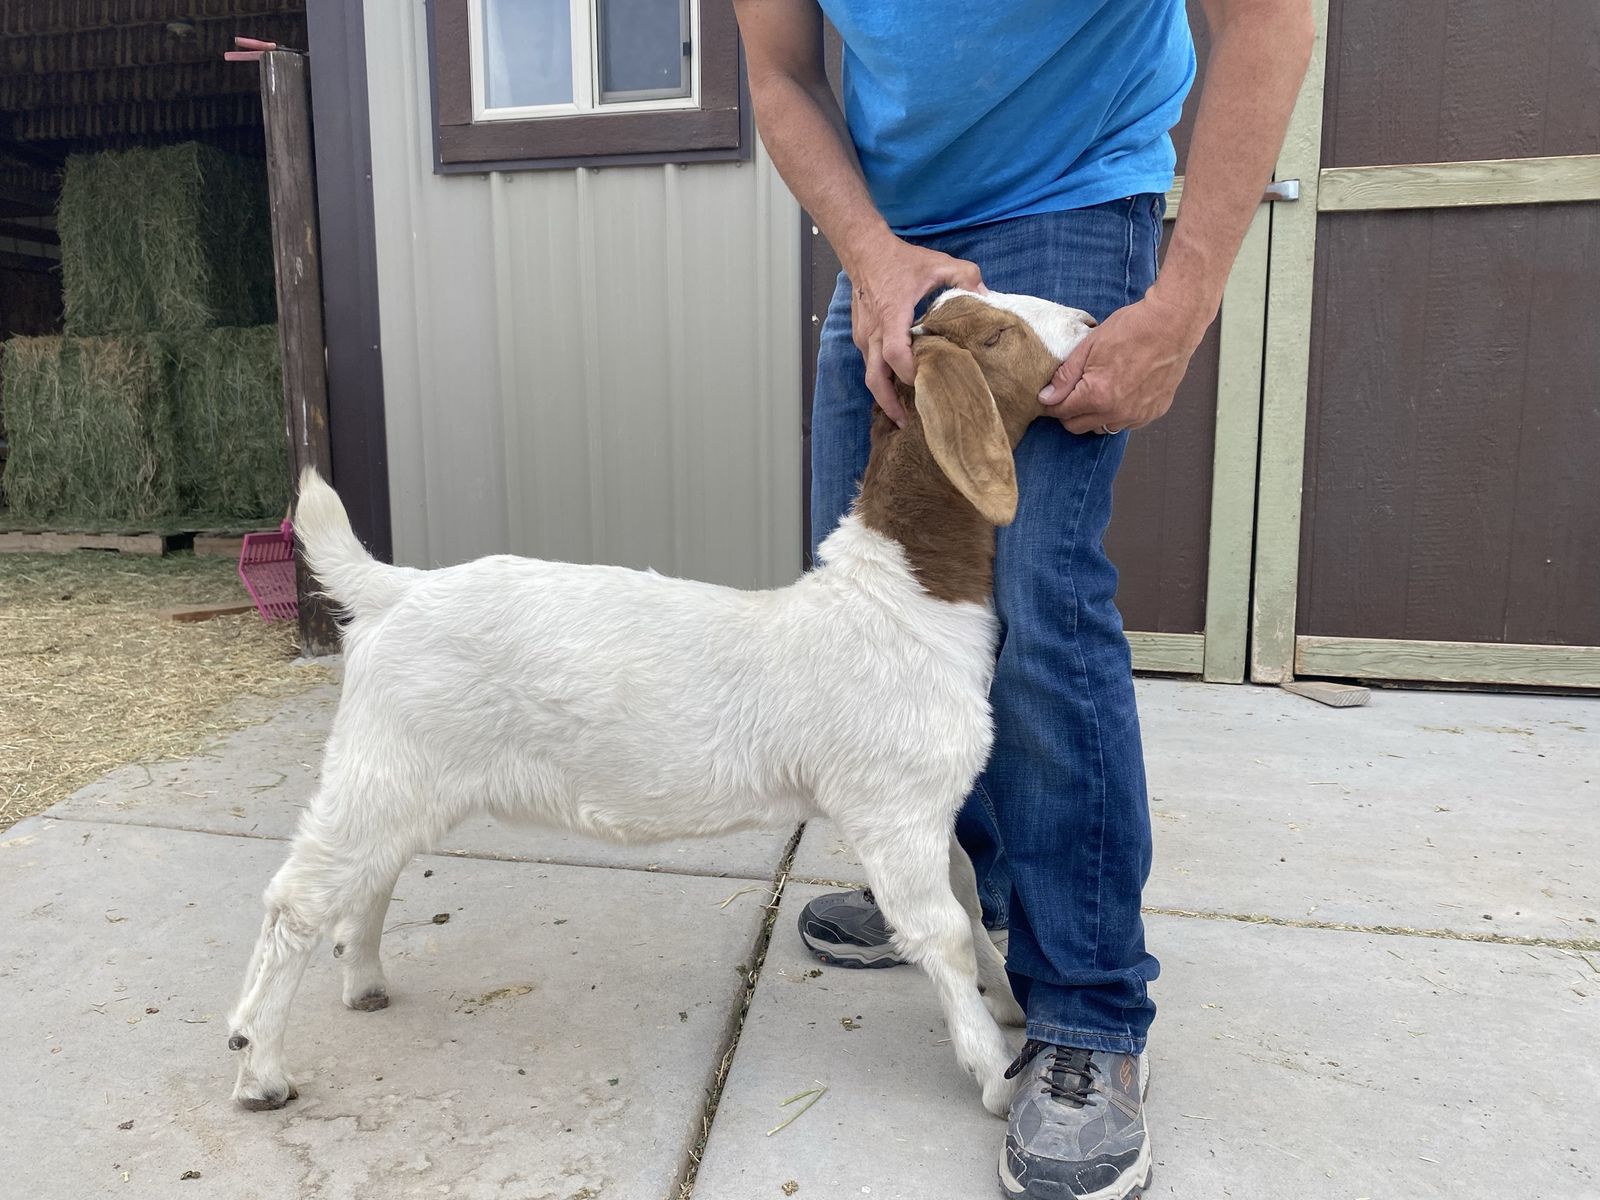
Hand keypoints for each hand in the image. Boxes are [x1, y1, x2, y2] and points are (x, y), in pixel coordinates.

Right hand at [847, 235, 984, 424]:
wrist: (863, 249)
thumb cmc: (897, 259)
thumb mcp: (937, 263)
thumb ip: (965, 277)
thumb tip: (987, 296)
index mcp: (891, 316)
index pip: (894, 355)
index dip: (909, 373)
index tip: (926, 383)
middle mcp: (872, 332)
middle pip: (874, 378)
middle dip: (889, 403)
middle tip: (907, 421)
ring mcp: (863, 335)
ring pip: (870, 374)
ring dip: (885, 394)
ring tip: (904, 411)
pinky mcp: (860, 335)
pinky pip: (868, 363)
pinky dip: (881, 377)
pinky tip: (897, 383)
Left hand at [1040, 284, 1212, 434]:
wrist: (1172, 324)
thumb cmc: (1132, 329)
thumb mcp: (1088, 347)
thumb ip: (1065, 377)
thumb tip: (1046, 397)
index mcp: (1097, 396)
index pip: (1062, 413)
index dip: (1052, 403)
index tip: (1050, 396)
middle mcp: (1117, 412)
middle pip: (1078, 427)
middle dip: (1069, 412)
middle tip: (1071, 392)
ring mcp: (1137, 415)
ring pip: (1102, 428)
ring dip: (1093, 416)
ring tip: (1096, 391)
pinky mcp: (1153, 412)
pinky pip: (1126, 423)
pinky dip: (1117, 413)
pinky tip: (1120, 392)